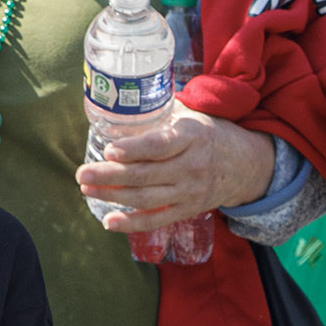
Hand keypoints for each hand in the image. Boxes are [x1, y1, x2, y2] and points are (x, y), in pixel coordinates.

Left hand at [82, 106, 277, 230]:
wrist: (244, 164)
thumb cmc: (207, 134)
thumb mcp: (191, 115)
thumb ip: (160, 111)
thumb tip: (119, 101)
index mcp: (192, 137)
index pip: (160, 146)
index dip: (134, 150)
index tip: (109, 149)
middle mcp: (191, 166)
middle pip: (145, 175)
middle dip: (109, 175)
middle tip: (82, 173)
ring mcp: (190, 191)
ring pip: (146, 198)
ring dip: (113, 196)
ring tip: (87, 189)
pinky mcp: (188, 210)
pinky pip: (157, 220)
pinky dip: (132, 223)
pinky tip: (109, 222)